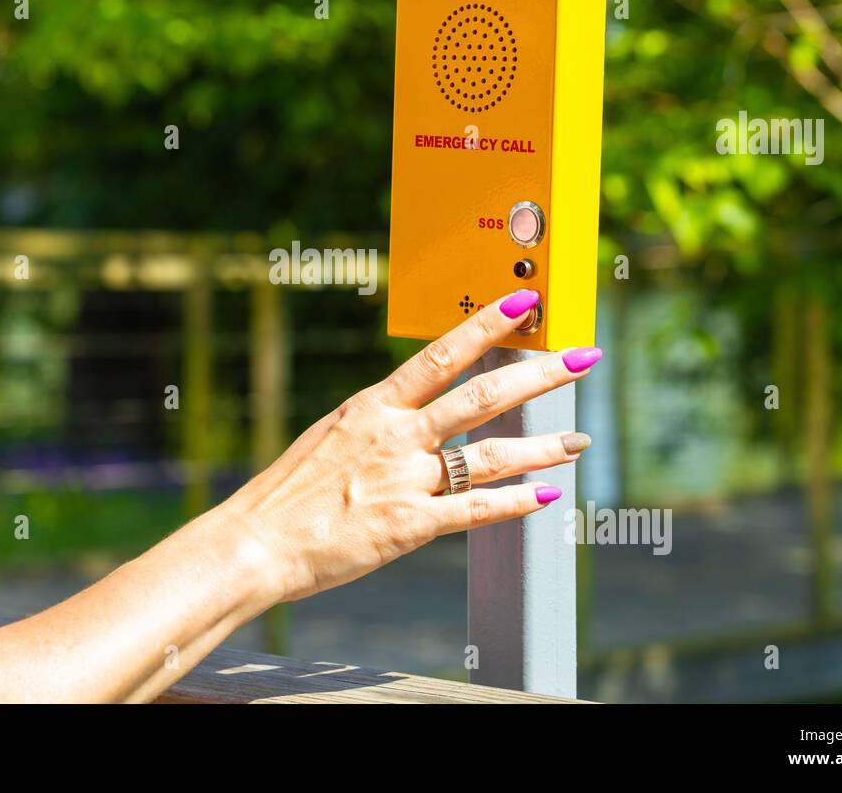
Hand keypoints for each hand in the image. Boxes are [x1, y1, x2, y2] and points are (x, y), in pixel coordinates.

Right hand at [222, 289, 601, 603]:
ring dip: (541, 446)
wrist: (258, 540)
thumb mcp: (331, 436)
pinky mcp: (410, 525)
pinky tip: (546, 496)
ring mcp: (404, 479)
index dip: (487, 326)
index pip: (440, 355)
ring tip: (579, 441)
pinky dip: (515, 503)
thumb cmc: (289, 492)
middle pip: (482, 396)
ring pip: (489, 455)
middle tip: (583, 357)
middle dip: (540, 374)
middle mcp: (394, 435)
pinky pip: (474, 510)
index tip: (523, 302)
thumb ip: (377, 423)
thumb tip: (408, 412)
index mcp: (373, 406)